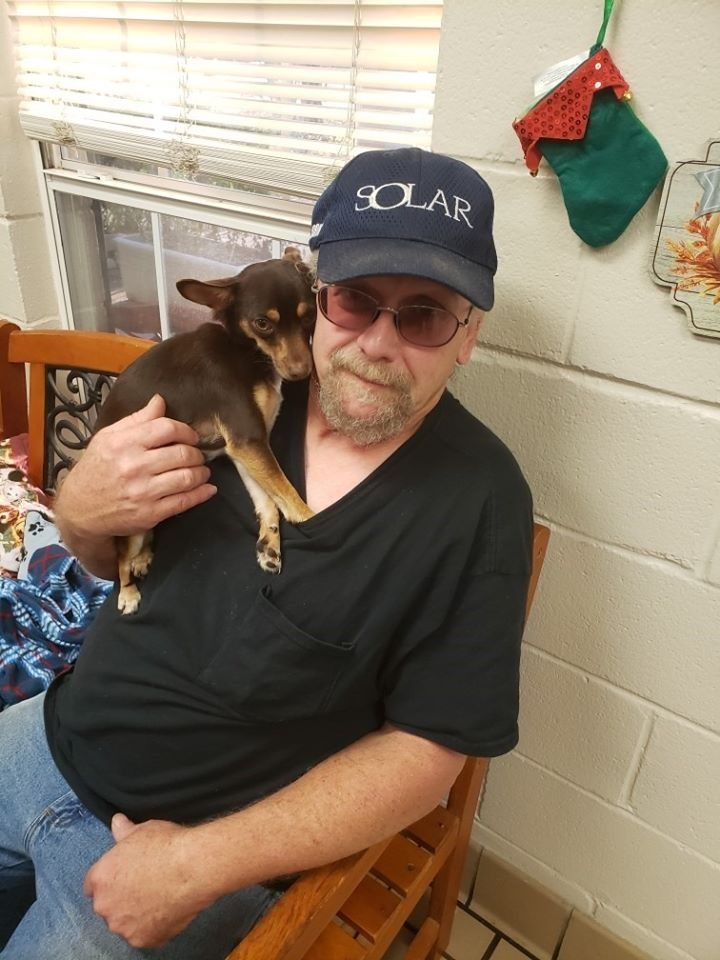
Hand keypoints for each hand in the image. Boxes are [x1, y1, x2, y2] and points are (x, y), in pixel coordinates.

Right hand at [56, 394, 216, 541]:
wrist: (79, 509)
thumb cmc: (96, 469)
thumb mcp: (108, 438)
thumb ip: (137, 420)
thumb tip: (160, 401)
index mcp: (123, 443)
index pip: (167, 428)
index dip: (186, 431)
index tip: (191, 436)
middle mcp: (134, 466)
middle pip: (182, 453)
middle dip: (196, 453)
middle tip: (197, 455)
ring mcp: (143, 492)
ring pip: (187, 477)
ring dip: (202, 472)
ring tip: (202, 470)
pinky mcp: (150, 514)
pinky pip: (184, 502)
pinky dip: (202, 493)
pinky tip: (208, 488)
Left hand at [84, 814, 213, 947]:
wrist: (192, 867)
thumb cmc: (167, 845)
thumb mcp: (142, 830)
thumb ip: (123, 831)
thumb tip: (117, 822)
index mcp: (100, 878)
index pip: (92, 885)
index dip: (110, 880)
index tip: (124, 877)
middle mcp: (105, 905)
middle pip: (108, 906)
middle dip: (121, 898)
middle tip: (145, 886)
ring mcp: (123, 926)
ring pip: (125, 923)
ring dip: (136, 915)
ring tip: (159, 897)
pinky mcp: (143, 939)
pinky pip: (144, 934)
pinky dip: (154, 926)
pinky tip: (167, 909)